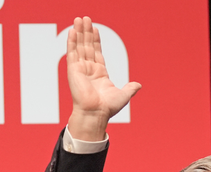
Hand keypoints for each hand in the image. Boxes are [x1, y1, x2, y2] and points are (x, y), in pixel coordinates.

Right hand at [67, 16, 140, 140]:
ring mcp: (80, 68)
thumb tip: (138, 85)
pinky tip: (72, 31)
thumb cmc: (108, 107)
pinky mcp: (73, 70)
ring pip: (79, 46)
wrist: (96, 113)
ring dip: (79, 32)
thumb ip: (130, 88)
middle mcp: (89, 69)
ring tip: (79, 19)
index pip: (97, 52)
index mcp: (100, 73)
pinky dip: (72, 41)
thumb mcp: (123, 95)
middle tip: (85, 18)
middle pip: (87, 46)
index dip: (96, 40)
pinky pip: (72, 52)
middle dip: (87, 32)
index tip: (95, 29)